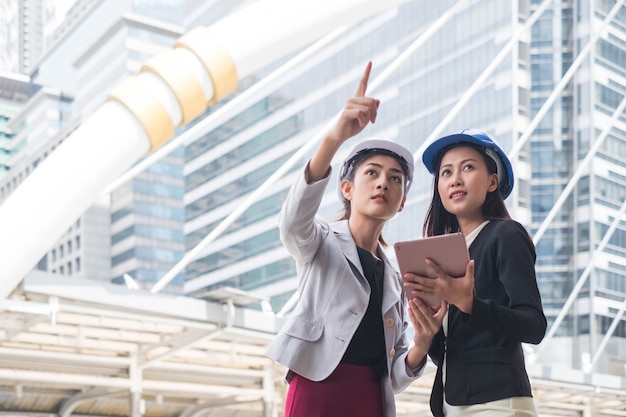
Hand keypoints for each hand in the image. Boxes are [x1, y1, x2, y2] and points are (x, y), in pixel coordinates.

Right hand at [308, 61, 379, 181]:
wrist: (340, 135)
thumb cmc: (352, 127)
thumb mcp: (366, 119)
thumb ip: (372, 110)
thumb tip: (378, 100)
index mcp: (358, 99)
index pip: (363, 83)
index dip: (367, 72)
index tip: (370, 62)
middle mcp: (353, 99)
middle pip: (373, 101)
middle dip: (375, 113)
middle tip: (372, 121)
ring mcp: (348, 104)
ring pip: (368, 108)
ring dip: (368, 118)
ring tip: (361, 123)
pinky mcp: (346, 111)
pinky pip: (361, 114)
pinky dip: (363, 122)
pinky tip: (358, 124)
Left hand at [403, 259, 474, 312]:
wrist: (464, 302)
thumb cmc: (466, 290)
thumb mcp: (469, 280)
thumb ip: (470, 270)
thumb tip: (472, 261)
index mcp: (447, 281)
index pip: (439, 272)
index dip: (433, 266)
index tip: (426, 260)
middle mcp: (440, 287)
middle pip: (426, 282)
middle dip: (415, 278)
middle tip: (406, 275)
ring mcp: (437, 292)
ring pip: (423, 288)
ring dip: (414, 285)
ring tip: (405, 282)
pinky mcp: (436, 295)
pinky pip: (426, 294)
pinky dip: (418, 292)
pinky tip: (412, 290)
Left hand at [405, 297, 446, 367]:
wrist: (424, 342)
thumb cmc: (428, 328)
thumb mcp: (433, 320)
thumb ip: (432, 310)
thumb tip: (425, 298)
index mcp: (439, 321)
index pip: (444, 311)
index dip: (443, 304)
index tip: (441, 297)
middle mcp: (435, 326)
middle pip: (427, 313)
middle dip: (420, 305)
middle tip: (415, 298)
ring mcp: (428, 330)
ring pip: (420, 317)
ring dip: (414, 309)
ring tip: (410, 302)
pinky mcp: (420, 333)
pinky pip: (415, 322)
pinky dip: (411, 314)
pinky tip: (409, 309)